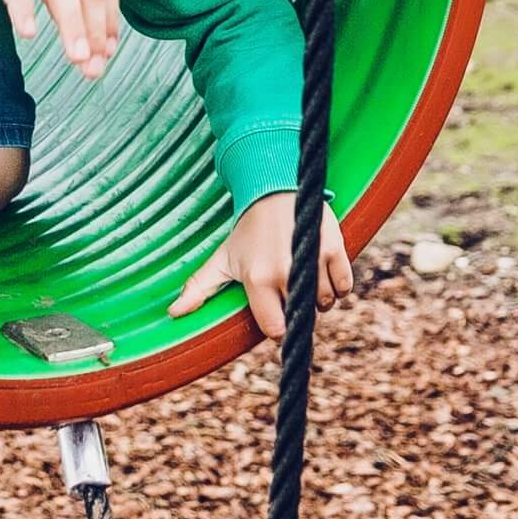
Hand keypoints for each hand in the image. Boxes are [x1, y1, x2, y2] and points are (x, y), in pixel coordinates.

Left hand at [167, 194, 352, 339]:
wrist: (274, 190)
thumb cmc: (247, 231)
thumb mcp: (222, 259)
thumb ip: (198, 288)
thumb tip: (173, 313)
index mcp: (256, 279)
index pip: (274, 328)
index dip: (276, 323)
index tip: (275, 311)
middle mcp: (284, 272)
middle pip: (302, 315)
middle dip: (297, 306)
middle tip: (287, 283)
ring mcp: (310, 260)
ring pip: (325, 302)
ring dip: (319, 297)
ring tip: (303, 275)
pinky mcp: (333, 248)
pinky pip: (344, 286)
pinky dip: (338, 284)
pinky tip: (322, 270)